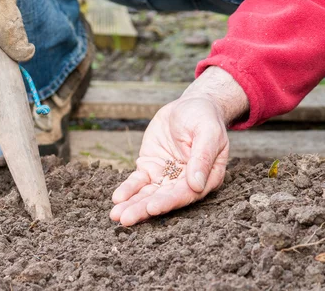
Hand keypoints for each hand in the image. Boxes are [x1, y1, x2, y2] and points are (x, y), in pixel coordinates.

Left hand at [110, 67, 248, 225]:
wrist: (191, 105)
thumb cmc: (205, 118)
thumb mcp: (208, 132)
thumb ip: (202, 157)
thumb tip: (196, 185)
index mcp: (205, 178)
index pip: (185, 194)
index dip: (168, 202)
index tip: (152, 209)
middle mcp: (184, 182)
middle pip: (163, 198)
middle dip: (143, 209)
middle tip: (126, 219)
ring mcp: (166, 176)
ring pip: (148, 193)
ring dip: (132, 204)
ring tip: (116, 215)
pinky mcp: (150, 167)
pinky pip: (138, 181)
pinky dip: (128, 189)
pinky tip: (117, 198)